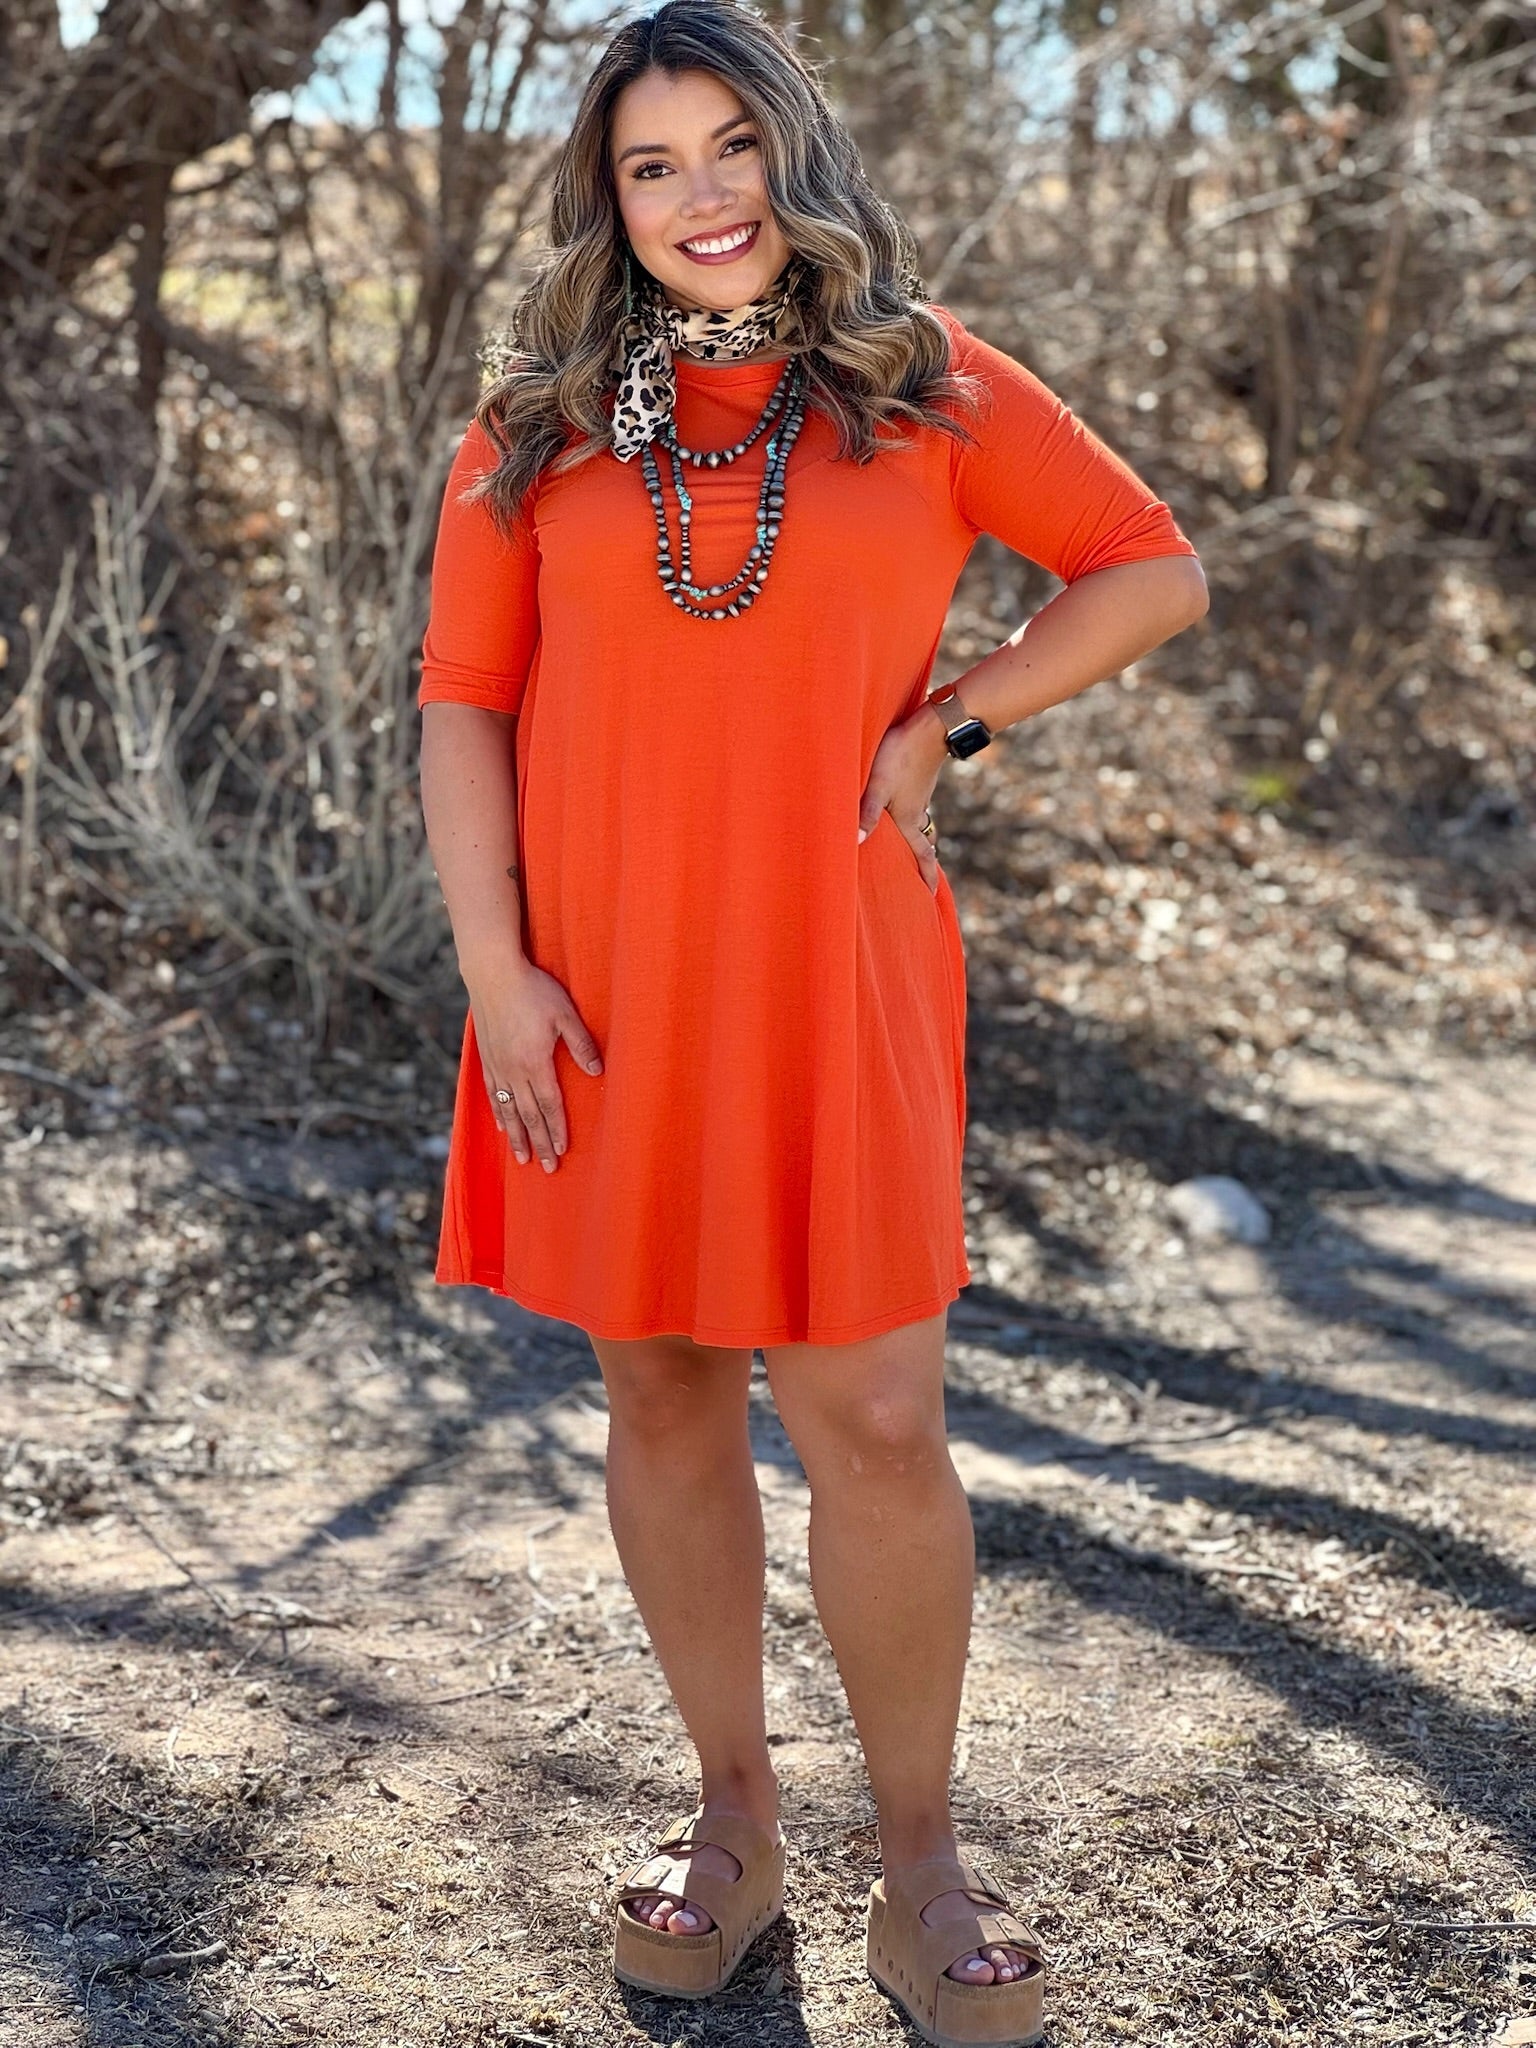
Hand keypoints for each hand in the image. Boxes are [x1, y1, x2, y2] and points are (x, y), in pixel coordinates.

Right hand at [463, 957, 603, 1170]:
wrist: (492, 974)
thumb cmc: (533, 990)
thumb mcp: (565, 1014)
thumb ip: (581, 1044)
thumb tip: (597, 1072)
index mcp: (535, 1063)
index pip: (550, 1105)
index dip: (557, 1130)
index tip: (562, 1151)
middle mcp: (513, 1071)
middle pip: (528, 1115)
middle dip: (539, 1143)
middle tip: (547, 1168)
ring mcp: (497, 1065)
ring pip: (507, 1110)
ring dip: (517, 1136)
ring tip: (522, 1158)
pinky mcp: (486, 1057)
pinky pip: (492, 1094)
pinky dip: (498, 1114)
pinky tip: (502, 1125)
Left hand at [856, 701, 949, 893]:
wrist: (931, 726)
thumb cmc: (900, 755)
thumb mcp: (878, 784)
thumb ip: (866, 812)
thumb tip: (855, 842)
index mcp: (909, 818)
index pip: (922, 855)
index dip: (925, 876)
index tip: (930, 896)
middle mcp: (918, 811)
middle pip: (922, 843)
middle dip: (922, 863)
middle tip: (921, 880)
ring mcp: (920, 795)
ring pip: (920, 825)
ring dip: (918, 841)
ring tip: (911, 852)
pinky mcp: (919, 781)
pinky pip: (917, 809)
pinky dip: (913, 820)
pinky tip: (902, 814)